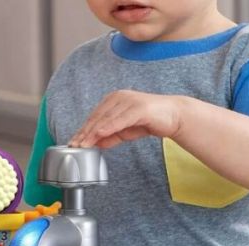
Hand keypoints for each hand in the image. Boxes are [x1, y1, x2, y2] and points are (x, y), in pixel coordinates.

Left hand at [69, 90, 184, 148]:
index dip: (83, 130)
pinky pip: (120, 119)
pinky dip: (109, 127)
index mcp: (113, 100)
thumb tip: (96, 144)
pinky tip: (100, 134)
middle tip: (75, 145)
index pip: (94, 116)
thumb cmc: (149, 121)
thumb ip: (111, 136)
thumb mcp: (125, 131)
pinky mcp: (138, 107)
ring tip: (84, 143)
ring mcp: (128, 101)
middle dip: (85, 133)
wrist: (174, 116)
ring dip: (93, 132)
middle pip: (97, 117)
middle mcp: (119, 97)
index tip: (74, 142)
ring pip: (106, 118)